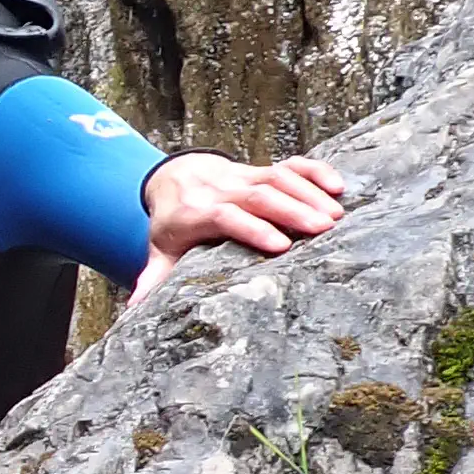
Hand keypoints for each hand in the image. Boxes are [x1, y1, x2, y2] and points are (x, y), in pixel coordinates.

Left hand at [137, 150, 347, 291]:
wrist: (174, 176)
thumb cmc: (174, 222)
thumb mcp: (161, 249)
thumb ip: (155, 277)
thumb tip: (135, 309)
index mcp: (196, 212)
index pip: (225, 216)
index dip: (252, 228)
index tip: (280, 246)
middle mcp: (221, 189)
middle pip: (258, 194)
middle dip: (291, 210)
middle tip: (323, 229)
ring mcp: (243, 176)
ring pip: (277, 177)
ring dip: (308, 193)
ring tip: (336, 217)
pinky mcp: (261, 168)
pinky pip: (290, 163)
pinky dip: (314, 171)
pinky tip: (339, 186)